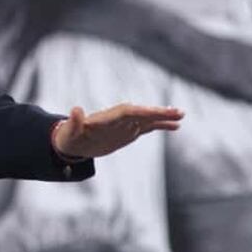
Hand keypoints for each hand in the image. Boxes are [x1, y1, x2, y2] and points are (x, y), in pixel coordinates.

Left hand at [52, 103, 182, 158]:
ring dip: (163, 116)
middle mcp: (118, 119)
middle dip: (158, 112)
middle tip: (179, 112)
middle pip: (141, 113)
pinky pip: (147, 127)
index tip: (159, 112)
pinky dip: (161, 125)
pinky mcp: (128, 132)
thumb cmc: (69, 137)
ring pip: (147, 118)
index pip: (128, 112)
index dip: (143, 112)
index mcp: (106, 118)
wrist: (71, 142)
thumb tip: (75, 109)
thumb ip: (74, 122)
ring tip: (182, 116)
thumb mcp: (69, 132)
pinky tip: (176, 126)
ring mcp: (124, 125)